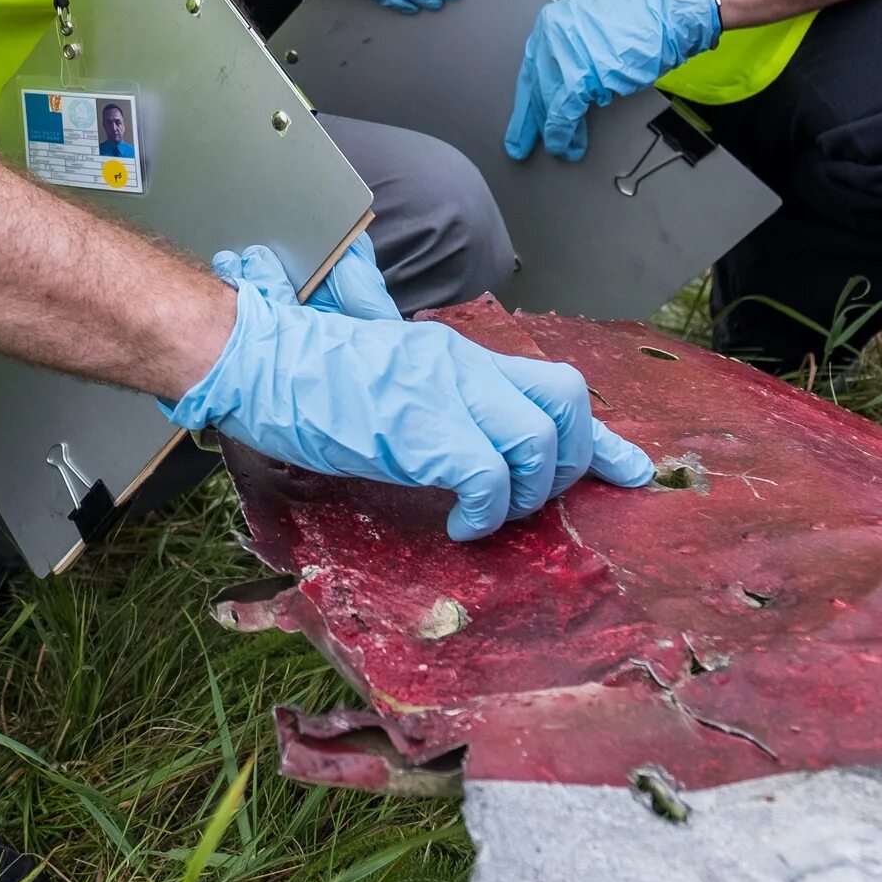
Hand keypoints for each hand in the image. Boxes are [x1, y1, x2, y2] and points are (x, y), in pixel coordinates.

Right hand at [170, 244, 651, 537]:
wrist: (251, 356)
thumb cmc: (299, 375)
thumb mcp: (383, 375)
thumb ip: (426, 393)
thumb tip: (446, 434)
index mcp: (456, 356)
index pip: (555, 385)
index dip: (600, 437)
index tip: (630, 470)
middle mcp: (462, 365)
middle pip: (566, 404)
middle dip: (566, 464)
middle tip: (527, 500)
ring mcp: (441, 393)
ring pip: (536, 442)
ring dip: (522, 494)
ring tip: (483, 514)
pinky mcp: (415, 428)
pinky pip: (487, 477)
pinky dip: (485, 512)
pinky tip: (460, 525)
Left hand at [504, 0, 722, 162]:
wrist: (670, 12)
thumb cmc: (643, 21)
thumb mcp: (593, 33)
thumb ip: (573, 56)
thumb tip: (565, 88)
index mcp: (552, 24)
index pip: (531, 68)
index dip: (527, 99)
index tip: (521, 119)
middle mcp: (552, 36)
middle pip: (535, 87)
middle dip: (532, 121)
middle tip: (523, 143)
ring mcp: (566, 54)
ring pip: (548, 102)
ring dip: (553, 131)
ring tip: (560, 149)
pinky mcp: (582, 74)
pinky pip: (564, 111)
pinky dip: (563, 132)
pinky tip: (565, 145)